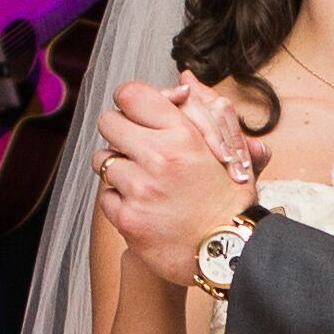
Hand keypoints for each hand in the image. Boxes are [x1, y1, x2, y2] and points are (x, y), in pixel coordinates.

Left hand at [95, 79, 257, 288]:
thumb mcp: (228, 148)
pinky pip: (105, 196)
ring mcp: (141, 189)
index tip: (137, 115)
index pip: (131, 95)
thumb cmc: (230, 200)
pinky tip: (141, 205)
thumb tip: (184, 81)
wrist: (230, 252)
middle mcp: (159, 157)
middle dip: (119, 132)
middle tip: (133, 146)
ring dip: (117, 169)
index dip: (131, 103)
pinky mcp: (128, 218)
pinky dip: (118, 200)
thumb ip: (204, 112)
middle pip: (108, 123)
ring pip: (102, 161)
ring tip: (140, 180)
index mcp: (184, 134)